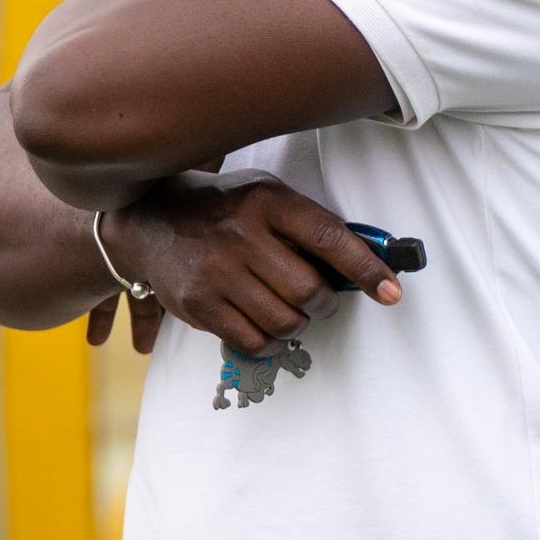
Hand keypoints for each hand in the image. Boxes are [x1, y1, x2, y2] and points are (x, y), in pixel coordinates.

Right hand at [100, 172, 400, 358]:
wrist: (148, 220)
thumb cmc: (221, 209)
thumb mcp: (264, 196)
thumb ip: (307, 224)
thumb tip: (367, 264)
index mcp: (266, 201)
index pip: (329, 237)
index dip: (367, 268)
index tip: (391, 292)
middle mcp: (240, 234)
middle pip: (309, 291)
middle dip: (323, 304)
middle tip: (318, 300)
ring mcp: (216, 271)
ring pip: (284, 322)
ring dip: (296, 324)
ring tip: (287, 310)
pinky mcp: (198, 304)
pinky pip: (253, 342)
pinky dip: (269, 343)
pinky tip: (264, 326)